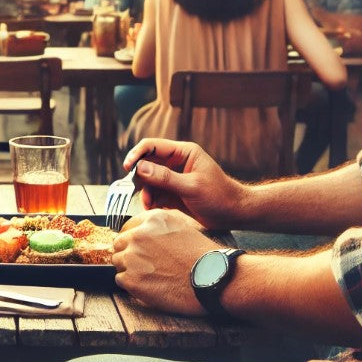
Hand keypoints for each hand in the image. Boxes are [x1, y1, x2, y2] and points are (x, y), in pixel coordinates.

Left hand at [112, 209, 219, 314]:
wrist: (212, 278)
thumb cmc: (201, 255)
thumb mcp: (182, 225)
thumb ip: (158, 223)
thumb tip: (140, 227)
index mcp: (151, 220)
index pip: (127, 227)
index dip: (133, 240)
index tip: (140, 248)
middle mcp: (138, 235)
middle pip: (119, 244)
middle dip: (129, 253)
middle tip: (146, 264)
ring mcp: (133, 258)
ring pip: (118, 262)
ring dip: (130, 269)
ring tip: (151, 275)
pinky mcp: (132, 279)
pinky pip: (120, 279)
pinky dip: (132, 284)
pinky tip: (149, 285)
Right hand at [123, 139, 247, 230]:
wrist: (234, 214)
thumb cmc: (219, 196)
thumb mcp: (191, 187)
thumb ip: (165, 178)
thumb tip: (140, 168)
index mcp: (183, 152)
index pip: (152, 146)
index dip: (137, 155)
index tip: (127, 168)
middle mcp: (176, 162)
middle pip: (147, 163)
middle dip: (140, 178)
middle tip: (136, 191)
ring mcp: (174, 177)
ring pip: (149, 180)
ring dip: (146, 192)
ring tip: (150, 205)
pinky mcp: (173, 192)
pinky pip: (155, 193)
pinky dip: (152, 201)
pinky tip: (156, 209)